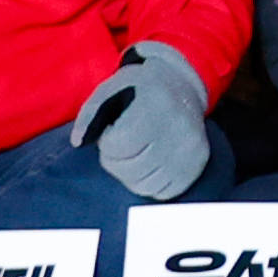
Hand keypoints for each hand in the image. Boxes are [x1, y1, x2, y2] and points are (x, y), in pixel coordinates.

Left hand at [71, 39, 214, 199]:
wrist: (182, 84)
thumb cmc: (140, 89)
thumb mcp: (110, 90)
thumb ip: (89, 116)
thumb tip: (78, 142)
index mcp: (154, 105)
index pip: (117, 147)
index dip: (108, 142)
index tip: (115, 130)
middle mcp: (177, 128)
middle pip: (130, 170)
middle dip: (117, 161)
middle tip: (125, 144)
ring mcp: (191, 148)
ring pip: (145, 185)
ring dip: (132, 174)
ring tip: (138, 152)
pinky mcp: (199, 162)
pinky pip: (164, 192)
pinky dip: (152, 182)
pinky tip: (153, 161)